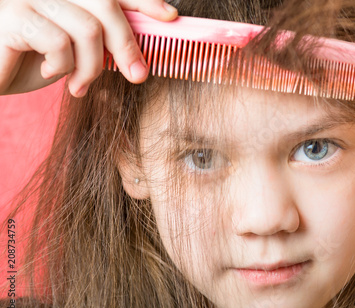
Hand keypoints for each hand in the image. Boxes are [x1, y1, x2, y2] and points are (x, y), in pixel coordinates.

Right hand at [0, 0, 177, 96]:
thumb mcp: (74, 48)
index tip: (170, 17)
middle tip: (138, 75)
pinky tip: (47, 73)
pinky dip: (62, 67)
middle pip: (106, 6)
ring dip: (91, 67)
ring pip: (87, 29)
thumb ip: (102, 38)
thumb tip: (144, 48)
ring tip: (79, 84)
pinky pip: (59, 43)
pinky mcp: (13, 14)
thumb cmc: (31, 59)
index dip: (143, 1)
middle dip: (127, 45)